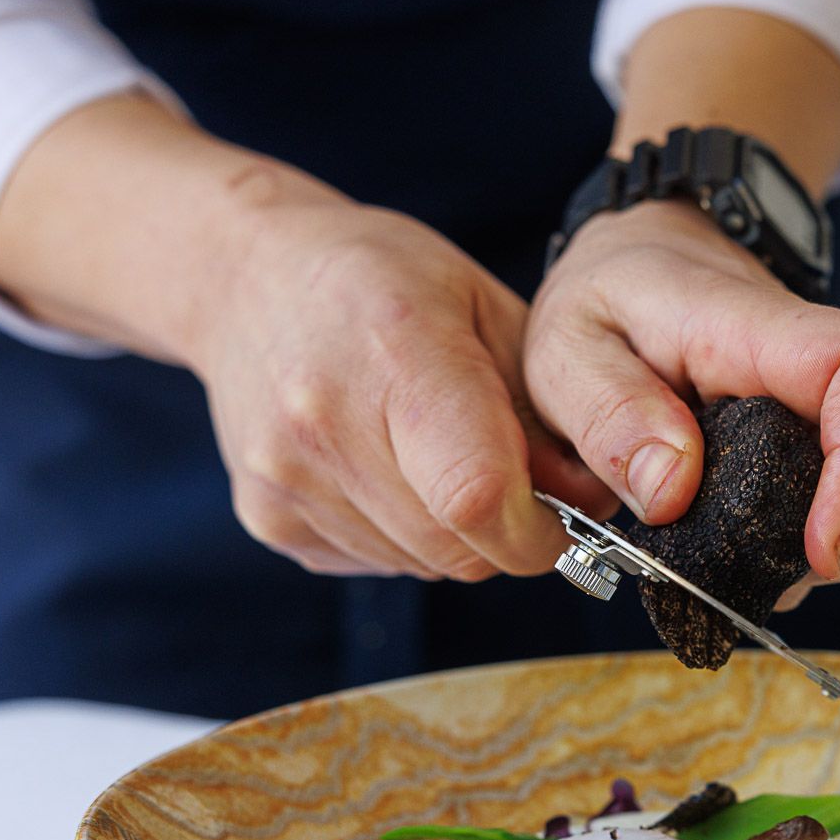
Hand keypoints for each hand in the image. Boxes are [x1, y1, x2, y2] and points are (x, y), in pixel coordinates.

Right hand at [187, 190, 610, 577]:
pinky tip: (389, 469)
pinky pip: (378, 562)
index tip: (562, 513)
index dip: (539, 529)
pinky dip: (406, 535)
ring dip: (457, 534)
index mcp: (396, 354)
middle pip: (459, 547)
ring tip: (438, 457)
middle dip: (508, 532)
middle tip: (511, 478)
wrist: (245, 275)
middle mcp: (326, 423)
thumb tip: (594, 506)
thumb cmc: (382, 280)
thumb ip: (546, 412)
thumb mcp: (485, 309)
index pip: (478, 496)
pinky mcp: (267, 518)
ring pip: (424, 564)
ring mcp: (286, 478)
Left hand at [523, 200, 839, 606]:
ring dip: (787, 559)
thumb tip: (672, 491)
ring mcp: (818, 420)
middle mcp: (810, 374)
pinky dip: (773, 554)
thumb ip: (608, 413)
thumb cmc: (607, 298)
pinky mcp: (810, 456)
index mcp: (754, 327)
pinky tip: (712, 538)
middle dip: (816, 546)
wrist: (639, 266)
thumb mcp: (567, 344)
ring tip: (695, 546)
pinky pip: (818, 521)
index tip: (822, 549)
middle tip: (711, 567)